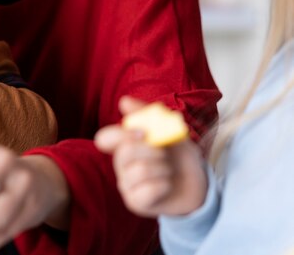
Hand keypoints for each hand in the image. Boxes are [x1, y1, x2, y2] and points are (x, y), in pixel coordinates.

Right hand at [94, 96, 207, 216]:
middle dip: (152, 150)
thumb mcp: (169, 131)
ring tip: (168, 171)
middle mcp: (121, 165)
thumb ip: (148, 115)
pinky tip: (166, 185)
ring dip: (162, 168)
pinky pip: (147, 190)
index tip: (144, 133)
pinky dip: (164, 185)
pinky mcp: (135, 202)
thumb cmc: (178, 156)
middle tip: (165, 154)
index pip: (105, 138)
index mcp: (124, 145)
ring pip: (139, 171)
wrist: (198, 183)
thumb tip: (123, 101)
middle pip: (124, 152)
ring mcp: (126, 184)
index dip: (122, 134)